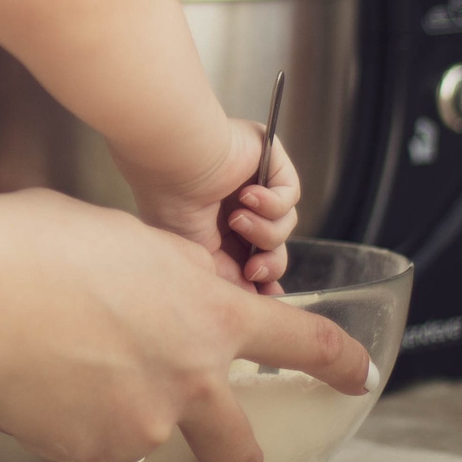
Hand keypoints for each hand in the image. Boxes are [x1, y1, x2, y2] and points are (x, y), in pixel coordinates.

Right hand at [0, 192, 371, 461]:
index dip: (339, 363)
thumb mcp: (129, 241)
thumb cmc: (41, 246)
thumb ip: (167, 274)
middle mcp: (191, 376)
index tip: (358, 378)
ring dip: (102, 446)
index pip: (303, 339)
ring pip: (137, 451)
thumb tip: (170, 286)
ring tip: (58, 433)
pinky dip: (57, 461)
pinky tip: (23, 432)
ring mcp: (145, 423)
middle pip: (237, 453)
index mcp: (210, 311)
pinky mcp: (93, 452)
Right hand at [116, 120, 299, 291]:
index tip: (266, 295)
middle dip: (269, 263)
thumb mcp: (198, 256)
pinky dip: (272, 203)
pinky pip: (290, 196)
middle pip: (273, 247)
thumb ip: (228, 278)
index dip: (262, 278)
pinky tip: (248, 196)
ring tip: (237, 219)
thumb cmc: (171, 205)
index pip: (251, 259)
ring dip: (264, 230)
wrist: (176, 166)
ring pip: (284, 225)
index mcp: (216, 228)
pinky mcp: (271, 163)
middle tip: (254, 269)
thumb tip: (255, 298)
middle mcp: (236, 206)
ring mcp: (255, 184)